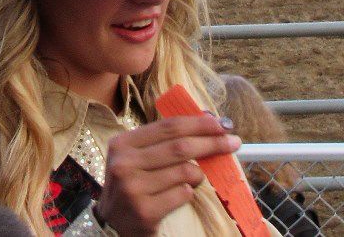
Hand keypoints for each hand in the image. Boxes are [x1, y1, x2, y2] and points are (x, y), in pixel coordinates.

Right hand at [95, 115, 240, 235]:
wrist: (111, 224)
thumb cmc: (131, 183)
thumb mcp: (136, 157)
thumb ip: (162, 142)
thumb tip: (207, 122)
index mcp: (123, 143)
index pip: (168, 126)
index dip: (198, 123)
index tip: (221, 123)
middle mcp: (124, 163)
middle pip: (180, 147)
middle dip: (211, 142)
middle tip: (234, 142)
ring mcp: (133, 188)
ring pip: (184, 172)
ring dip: (199, 174)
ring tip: (197, 178)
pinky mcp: (145, 211)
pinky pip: (182, 194)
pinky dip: (188, 192)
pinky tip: (180, 195)